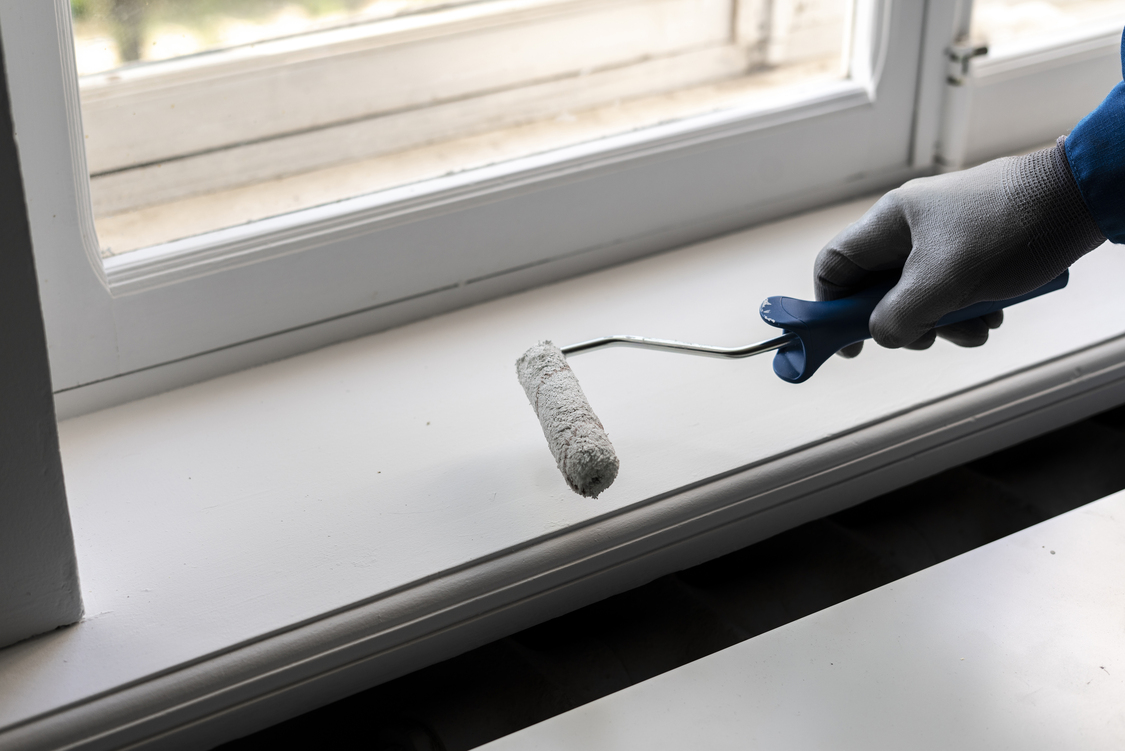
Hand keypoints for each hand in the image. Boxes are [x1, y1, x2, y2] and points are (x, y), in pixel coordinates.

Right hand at [814, 137, 1103, 357]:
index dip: (831, 308)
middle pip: (881, 288)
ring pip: (922, 293)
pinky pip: (956, 288)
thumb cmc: (1008, 230)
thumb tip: (882, 335)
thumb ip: (899, 316)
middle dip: (903, 321)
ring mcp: (946, 234)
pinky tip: (994, 314)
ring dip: (944, 320)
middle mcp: (912, 226)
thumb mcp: (944, 282)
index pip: (837, 266)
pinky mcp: (978, 244)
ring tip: (976, 327)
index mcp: (891, 222)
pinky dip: (969, 308)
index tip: (848, 344)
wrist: (1080, 198)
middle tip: (926, 338)